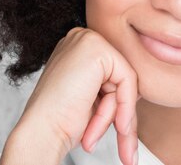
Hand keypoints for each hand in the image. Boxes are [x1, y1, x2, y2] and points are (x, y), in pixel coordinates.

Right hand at [12, 26, 139, 164]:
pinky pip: (128, 80)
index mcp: (79, 48)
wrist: (40, 134)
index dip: (115, 104)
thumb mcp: (92, 98)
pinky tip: (113, 125)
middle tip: (119, 142)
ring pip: (125, 80)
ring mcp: (88, 40)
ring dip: (114, 114)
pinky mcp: (97, 50)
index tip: (117, 131)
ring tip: (92, 134)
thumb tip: (140, 90)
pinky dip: (124, 107)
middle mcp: (82, 38)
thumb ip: (114, 86)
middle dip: (116, 110)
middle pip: (121, 76)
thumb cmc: (61, 122)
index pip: (114, 74)